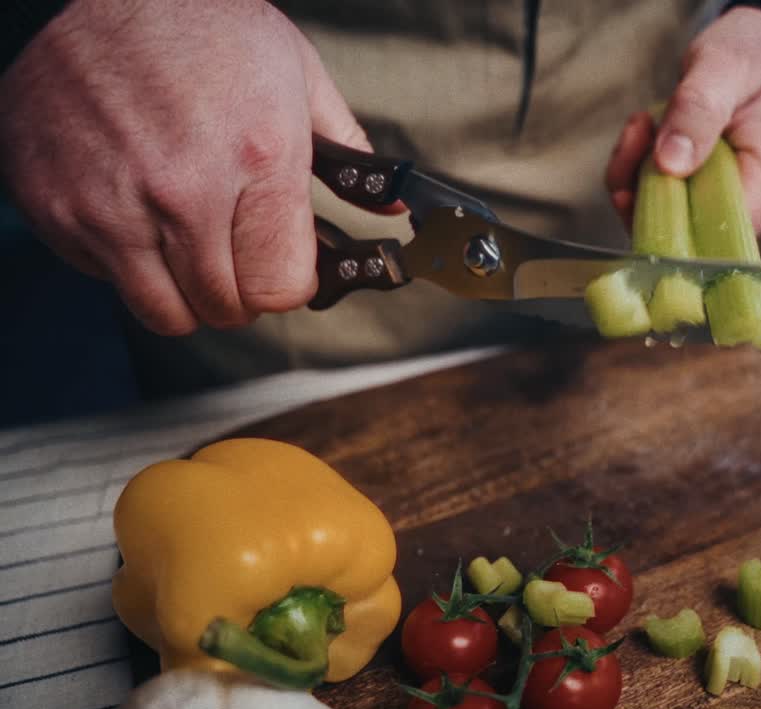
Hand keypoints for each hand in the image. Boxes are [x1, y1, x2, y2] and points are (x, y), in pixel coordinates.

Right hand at [0, 0, 372, 334]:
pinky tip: (136, 208)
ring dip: (183, 290)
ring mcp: (110, 205)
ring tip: (187, 240)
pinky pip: (103, 277)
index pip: (279, 289)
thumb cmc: (204, 27)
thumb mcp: (298, 76)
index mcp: (256, 160)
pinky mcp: (54, 206)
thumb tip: (388, 205)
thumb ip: (347, 151)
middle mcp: (182, 192)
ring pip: (162, 311)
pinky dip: (124, 261)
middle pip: (224, 308)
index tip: (280, 264)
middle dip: (239, 291)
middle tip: (235, 252)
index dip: (286, 283)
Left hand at [605, 6, 760, 236]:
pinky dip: (652, 170)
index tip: (639, 165)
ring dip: (643, 173)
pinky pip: (677, 201)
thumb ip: (696, 112)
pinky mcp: (721, 201)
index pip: (708, 236)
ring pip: (673, 217)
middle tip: (639, 129)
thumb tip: (668, 165)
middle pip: (684, 232)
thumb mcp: (724, 67)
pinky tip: (651, 132)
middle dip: (645, 186)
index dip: (663, 213)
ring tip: (645, 122)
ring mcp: (741, 210)